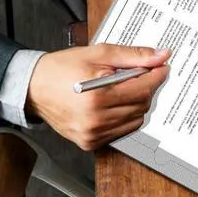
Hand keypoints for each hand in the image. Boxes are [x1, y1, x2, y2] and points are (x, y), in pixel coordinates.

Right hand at [26, 43, 169, 150]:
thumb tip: (160, 56)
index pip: (143, 89)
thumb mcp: (99, 53)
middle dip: (146, 87)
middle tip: (140, 73)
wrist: (34, 87)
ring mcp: (92, 135)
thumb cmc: (62, 68)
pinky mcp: (89, 143)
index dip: (157, 75)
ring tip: (122, 87)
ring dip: (136, 102)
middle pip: (142, 105)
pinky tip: (113, 102)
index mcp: (97, 97)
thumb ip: (133, 55)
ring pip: (135, 120)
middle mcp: (95, 121)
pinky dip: (124, 116)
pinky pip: (121, 131)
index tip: (162, 66)